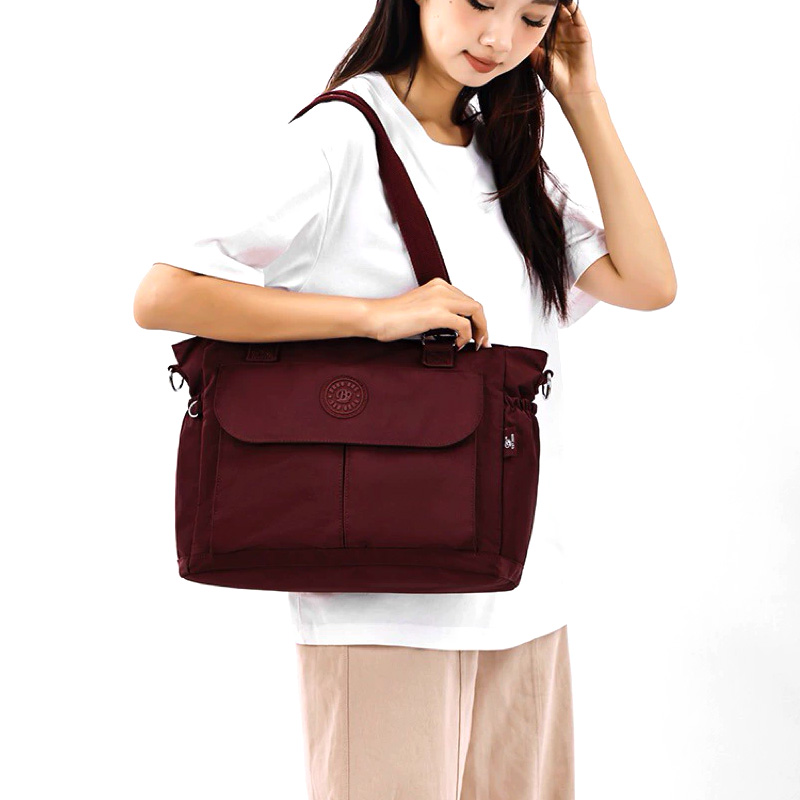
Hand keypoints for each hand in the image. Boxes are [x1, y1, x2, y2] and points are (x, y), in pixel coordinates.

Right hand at [366, 277, 490, 350]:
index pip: (467, 300)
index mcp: (438, 286)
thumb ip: (438, 312)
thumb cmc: (392, 317)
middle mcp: (442, 289)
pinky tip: (458, 344)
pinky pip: (464, 324)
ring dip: (479, 330)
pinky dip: (466, 336)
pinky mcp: (436, 314)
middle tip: (482, 342)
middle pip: (475, 305)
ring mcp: (440, 300)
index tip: (477, 333)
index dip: (476, 318)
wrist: (376, 317)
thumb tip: (453, 328)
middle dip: (482, 325)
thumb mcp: (421, 308)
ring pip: (475, 311)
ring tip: (474, 344)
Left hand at [528, 0, 601, 103]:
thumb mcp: (536, 60)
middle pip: (553, 11)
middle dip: (547, 3)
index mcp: (549, 38)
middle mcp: (561, 32)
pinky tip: (564, 0)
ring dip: (559, 2)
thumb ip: (528, 46)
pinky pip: (577, 14)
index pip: (542, 20)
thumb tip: (514, 34)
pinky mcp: (582, 32)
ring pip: (565, 9)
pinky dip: (571, 4)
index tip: (524, 2)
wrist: (572, 92)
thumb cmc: (555, 80)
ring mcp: (572, 31)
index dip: (535, 10)